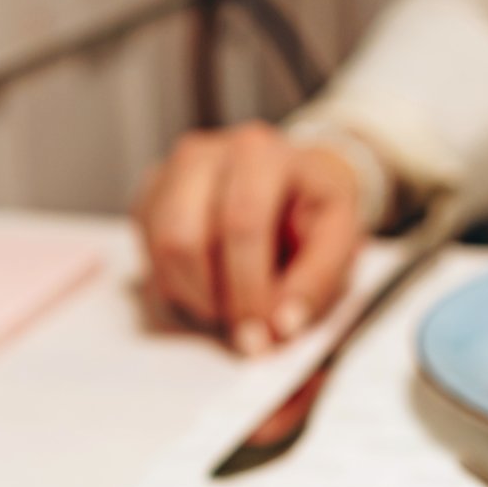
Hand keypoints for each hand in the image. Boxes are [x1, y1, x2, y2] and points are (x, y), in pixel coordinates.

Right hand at [134, 122, 366, 353]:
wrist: (293, 184)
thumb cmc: (313, 210)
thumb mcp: (339, 242)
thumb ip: (315, 284)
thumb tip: (282, 326)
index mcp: (260, 154)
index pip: (241, 223)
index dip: (248, 288)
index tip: (261, 332)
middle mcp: (206, 154)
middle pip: (186, 238)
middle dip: (216, 299)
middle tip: (244, 329)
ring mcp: (170, 174)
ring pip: (161, 250)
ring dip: (193, 296)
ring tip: (230, 309)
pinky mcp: (150, 199)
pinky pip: (148, 256)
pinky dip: (178, 287)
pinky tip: (212, 288)